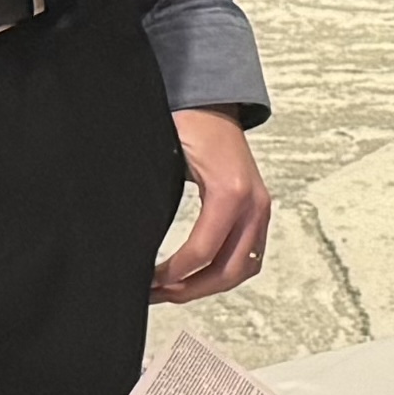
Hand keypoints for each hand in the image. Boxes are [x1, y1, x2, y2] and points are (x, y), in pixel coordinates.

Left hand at [158, 111, 270, 299]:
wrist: (211, 100)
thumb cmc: (189, 122)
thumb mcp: (167, 158)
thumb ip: (156, 200)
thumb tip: (133, 243)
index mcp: (230, 191)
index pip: (203, 251)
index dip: (173, 274)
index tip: (148, 281)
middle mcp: (254, 203)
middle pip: (229, 269)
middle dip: (191, 289)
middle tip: (159, 294)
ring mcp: (260, 207)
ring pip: (244, 267)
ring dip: (210, 285)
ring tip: (176, 290)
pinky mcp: (258, 209)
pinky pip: (249, 254)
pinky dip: (226, 270)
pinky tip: (198, 273)